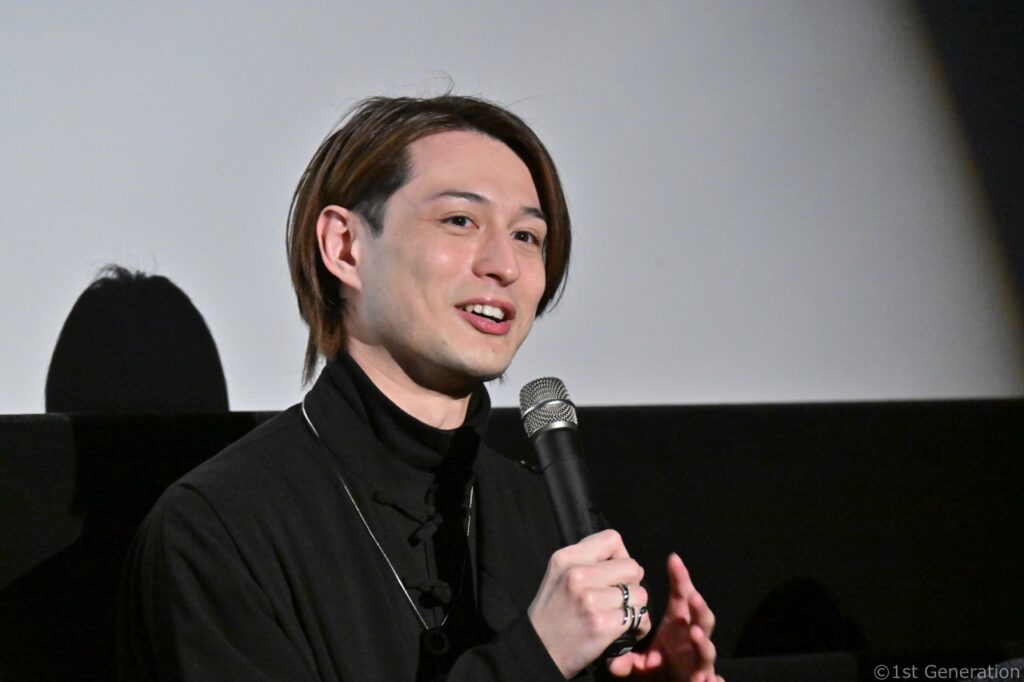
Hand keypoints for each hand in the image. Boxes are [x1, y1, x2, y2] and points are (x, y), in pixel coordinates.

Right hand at [528, 529, 652, 677]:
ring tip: (621, 615)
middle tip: (618, 598)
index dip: (621, 555)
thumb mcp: (558, 575)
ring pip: (639, 594)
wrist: (539, 651)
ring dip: (636, 607)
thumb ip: (586, 560)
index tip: (614, 573)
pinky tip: (627, 630)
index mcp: (567, 558)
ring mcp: (590, 600)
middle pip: (632, 566)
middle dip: (632, 584)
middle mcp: (577, 574)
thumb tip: (623, 558)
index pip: (612, 539)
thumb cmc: (552, 613)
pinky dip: (638, 626)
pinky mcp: (602, 625)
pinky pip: (639, 617)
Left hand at [607, 553, 721, 681]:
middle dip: (699, 608)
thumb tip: (612, 663)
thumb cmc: (660, 665)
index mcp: (679, 625)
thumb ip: (628, 659)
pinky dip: (713, 680)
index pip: (682, 597)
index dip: (680, 578)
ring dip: (704, 641)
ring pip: (707, 649)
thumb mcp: (641, 660)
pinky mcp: (702, 679)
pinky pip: (710, 679)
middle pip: (701, 620)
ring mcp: (699, 660)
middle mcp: (693, 639)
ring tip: (696, 634)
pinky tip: (713, 680)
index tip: (673, 559)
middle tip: (693, 597)